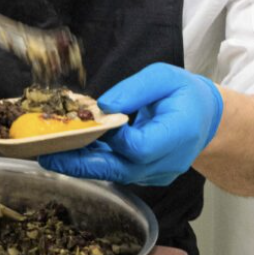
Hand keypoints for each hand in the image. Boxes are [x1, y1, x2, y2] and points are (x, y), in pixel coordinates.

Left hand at [39, 63, 224, 185]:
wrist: (205, 119)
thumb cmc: (184, 94)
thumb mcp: (162, 77)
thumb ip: (133, 90)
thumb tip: (101, 107)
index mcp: (179, 133)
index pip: (139, 147)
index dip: (114, 138)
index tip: (97, 122)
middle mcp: (169, 161)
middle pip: (120, 169)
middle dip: (81, 163)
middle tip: (48, 155)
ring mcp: (158, 174)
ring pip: (115, 173)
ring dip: (82, 164)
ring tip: (50, 154)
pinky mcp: (147, 177)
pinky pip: (117, 172)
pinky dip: (94, 163)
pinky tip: (71, 154)